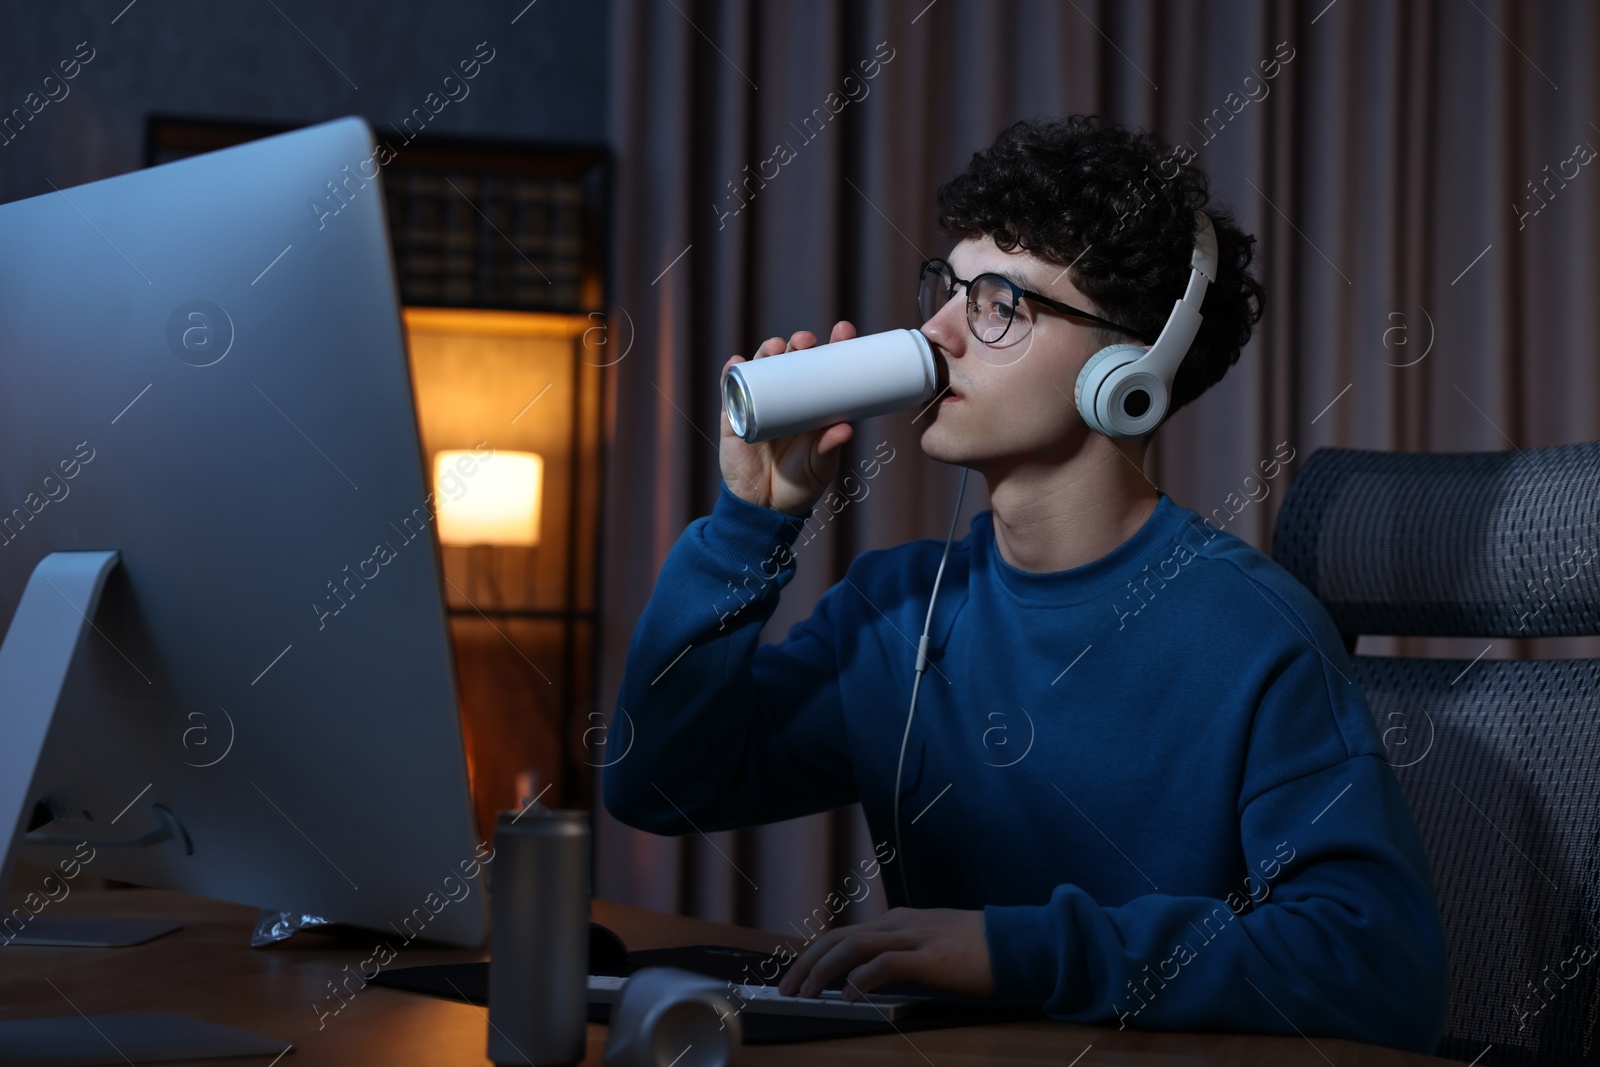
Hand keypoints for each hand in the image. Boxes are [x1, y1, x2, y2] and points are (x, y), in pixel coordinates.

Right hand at [719, 321, 856, 516]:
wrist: (766, 508)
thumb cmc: (800, 484)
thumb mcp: (820, 466)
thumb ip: (829, 448)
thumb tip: (845, 428)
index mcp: (814, 404)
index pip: (825, 367)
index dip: (834, 346)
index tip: (844, 331)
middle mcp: (788, 397)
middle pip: (792, 359)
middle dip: (799, 343)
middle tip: (805, 341)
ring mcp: (759, 403)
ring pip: (762, 367)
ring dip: (767, 351)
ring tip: (775, 348)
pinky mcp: (734, 416)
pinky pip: (730, 389)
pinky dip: (731, 372)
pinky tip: (736, 362)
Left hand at [776, 907, 993, 1001]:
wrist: (1019, 943)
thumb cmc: (980, 949)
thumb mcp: (933, 945)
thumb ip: (904, 955)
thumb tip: (872, 978)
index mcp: (900, 920)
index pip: (845, 933)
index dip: (816, 954)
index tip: (797, 975)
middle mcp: (901, 923)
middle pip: (840, 937)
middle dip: (808, 963)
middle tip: (787, 988)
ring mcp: (915, 937)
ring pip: (854, 946)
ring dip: (823, 971)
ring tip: (806, 993)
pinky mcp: (931, 957)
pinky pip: (885, 964)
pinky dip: (860, 979)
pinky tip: (846, 996)